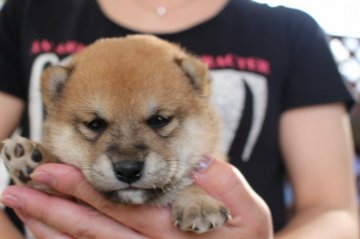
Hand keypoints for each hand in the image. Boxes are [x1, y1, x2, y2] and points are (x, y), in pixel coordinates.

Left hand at [1, 157, 272, 238]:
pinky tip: (47, 232)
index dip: (82, 189)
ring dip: (51, 230)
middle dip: (53, 208)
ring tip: (21, 210)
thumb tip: (200, 161)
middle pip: (92, 230)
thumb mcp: (250, 216)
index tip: (48, 170)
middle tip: (18, 191)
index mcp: (173, 233)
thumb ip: (228, 185)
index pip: (118, 208)